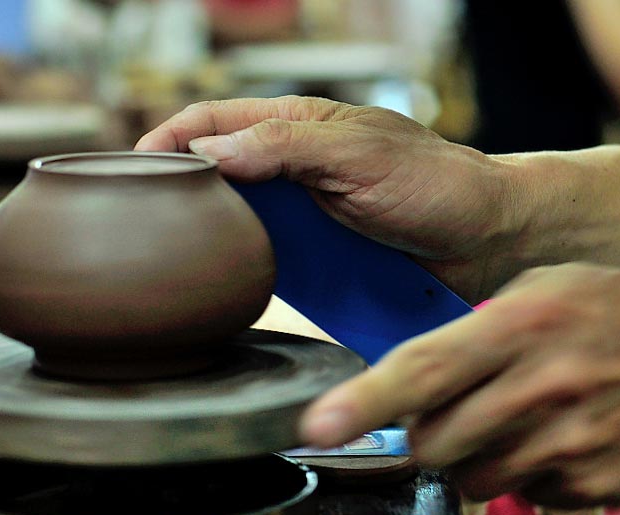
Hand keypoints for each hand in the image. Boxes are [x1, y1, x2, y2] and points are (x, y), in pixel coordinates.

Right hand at [137, 96, 521, 301]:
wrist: (488, 241)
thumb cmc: (436, 183)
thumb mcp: (359, 155)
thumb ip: (286, 148)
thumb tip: (209, 153)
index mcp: (299, 129)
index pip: (214, 122)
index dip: (168, 141)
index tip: (131, 170)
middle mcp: (292, 171)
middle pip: (214, 175)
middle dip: (176, 192)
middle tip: (138, 222)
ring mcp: (304, 218)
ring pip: (235, 223)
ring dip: (205, 238)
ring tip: (168, 260)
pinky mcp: (319, 260)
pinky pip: (266, 264)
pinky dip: (240, 271)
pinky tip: (220, 286)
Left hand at [300, 262, 619, 506]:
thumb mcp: (551, 286)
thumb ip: (480, 326)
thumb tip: (415, 375)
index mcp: (524, 324)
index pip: (421, 371)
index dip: (361, 403)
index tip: (315, 427)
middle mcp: (543, 385)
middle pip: (433, 441)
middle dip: (422, 435)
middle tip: (447, 412)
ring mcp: (573, 442)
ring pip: (472, 477)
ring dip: (472, 458)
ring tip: (514, 420)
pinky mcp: (597, 484)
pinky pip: (526, 496)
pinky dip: (526, 474)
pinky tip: (559, 437)